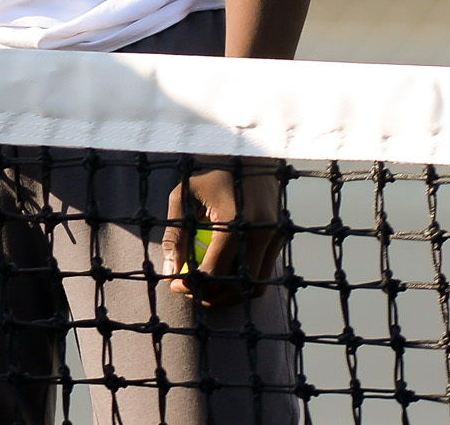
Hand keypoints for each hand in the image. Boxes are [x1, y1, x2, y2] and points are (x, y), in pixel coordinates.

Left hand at [162, 161, 284, 305]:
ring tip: (204, 287)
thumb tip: (169, 270)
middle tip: (188, 290)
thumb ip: (176, 233)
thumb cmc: (210, 174)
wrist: (248, 155)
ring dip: (229, 293)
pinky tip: (221, 274)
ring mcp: (275, 237)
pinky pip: (263, 273)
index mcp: (236, 219)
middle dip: (211, 295)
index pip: (216, 269)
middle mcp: (261, 231)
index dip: (193, 284)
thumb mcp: (184, 195)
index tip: (175, 285)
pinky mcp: (280, 240)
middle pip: (238, 284)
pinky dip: (242, 281)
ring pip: (255, 285)